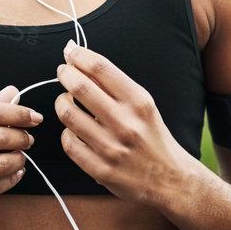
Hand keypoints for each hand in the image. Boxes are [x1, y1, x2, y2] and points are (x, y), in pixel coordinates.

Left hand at [55, 39, 197, 207]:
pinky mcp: (99, 169)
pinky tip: (74, 130)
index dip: (79, 54)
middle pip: (80, 86)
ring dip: (62, 102)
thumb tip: (81, 61)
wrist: (169, 178)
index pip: (101, 68)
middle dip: (65, 73)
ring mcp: (111, 148)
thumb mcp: (144, 106)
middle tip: (63, 71)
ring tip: (67, 101)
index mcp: (139, 102)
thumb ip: (115, 87)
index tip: (70, 51)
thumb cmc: (152, 137)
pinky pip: (68, 142)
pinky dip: (67, 132)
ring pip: (68, 114)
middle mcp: (125, 123)